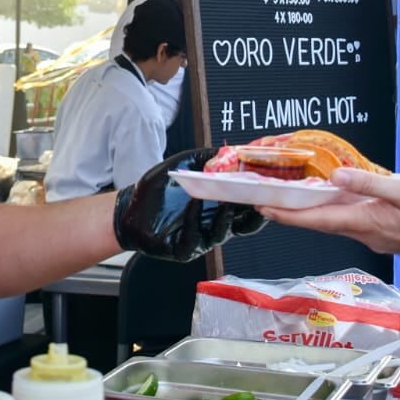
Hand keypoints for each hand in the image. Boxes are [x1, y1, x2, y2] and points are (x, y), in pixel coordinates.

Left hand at [114, 149, 266, 261]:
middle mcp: (215, 223)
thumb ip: (209, 157)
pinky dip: (195, 220)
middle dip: (254, 214)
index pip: (249, 206)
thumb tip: (233, 149)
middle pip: (245, 224)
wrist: (129, 207)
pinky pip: (195, 238)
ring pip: (223, 232)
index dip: (262, 198)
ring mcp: (202, 238)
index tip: (271, 185)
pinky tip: (194, 203)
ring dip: (227, 217)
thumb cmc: (159, 189)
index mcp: (221, 206)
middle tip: (260, 199)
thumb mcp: (186, 163)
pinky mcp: (184, 249)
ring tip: (229, 200)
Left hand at [257, 169, 399, 256]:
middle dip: (291, 213)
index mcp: (362, 221)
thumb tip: (337, 176)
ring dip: (310, 211)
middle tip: (268, 201)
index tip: (266, 208)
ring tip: (292, 196)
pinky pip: (347, 218)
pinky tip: (331, 196)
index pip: (316, 219)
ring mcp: (369, 233)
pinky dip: (332, 208)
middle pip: (318, 222)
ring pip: (331, 220)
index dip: (288, 214)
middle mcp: (360, 231)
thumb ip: (369, 184)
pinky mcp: (378, 230)